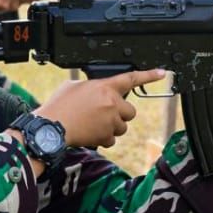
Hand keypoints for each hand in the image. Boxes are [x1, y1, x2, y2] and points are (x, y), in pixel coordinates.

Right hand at [35, 69, 166, 148]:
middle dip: (120, 113)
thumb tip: (97, 92)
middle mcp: (111, 103)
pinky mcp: (106, 137)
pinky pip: (111, 139)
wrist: (51, 127)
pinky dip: (103, 138)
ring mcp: (110, 121)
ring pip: (122, 127)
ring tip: (92, 124)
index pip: (131, 78)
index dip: (149, 75)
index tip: (162, 73)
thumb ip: (92, 87)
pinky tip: (89, 133)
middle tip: (105, 114)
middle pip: (130, 111)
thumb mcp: (74, 86)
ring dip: (112, 127)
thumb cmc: (59, 106)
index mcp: (104, 87)